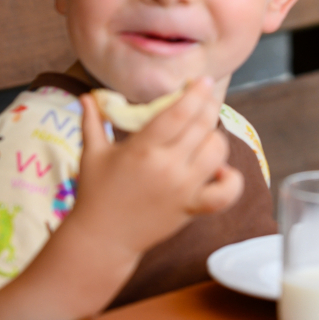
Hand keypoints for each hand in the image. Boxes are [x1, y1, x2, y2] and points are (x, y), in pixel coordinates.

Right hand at [74, 78, 243, 256]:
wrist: (102, 238)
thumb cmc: (95, 194)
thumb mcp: (91, 154)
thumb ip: (93, 121)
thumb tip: (87, 96)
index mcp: (142, 149)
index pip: (178, 113)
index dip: (194, 93)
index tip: (202, 81)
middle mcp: (167, 167)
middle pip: (202, 127)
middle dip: (208, 107)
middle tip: (206, 98)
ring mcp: (183, 189)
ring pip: (217, 153)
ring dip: (215, 138)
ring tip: (204, 134)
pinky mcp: (192, 208)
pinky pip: (225, 193)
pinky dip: (231, 180)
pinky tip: (220, 170)